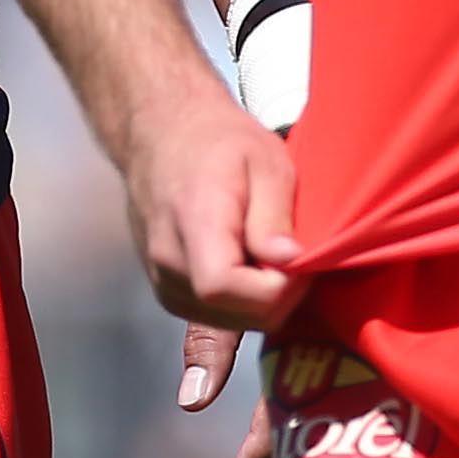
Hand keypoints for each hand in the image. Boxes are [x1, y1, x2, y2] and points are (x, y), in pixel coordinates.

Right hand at [120, 84, 300, 390]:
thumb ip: (274, 213)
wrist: (163, 136)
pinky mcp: (166, 291)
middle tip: (292, 255)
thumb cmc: (218, 141)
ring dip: (260, 301)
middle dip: (277, 295)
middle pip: (234, 312)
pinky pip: (215, 317)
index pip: (224, 286)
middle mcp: (168, 259)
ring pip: (229, 321)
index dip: (273, 287)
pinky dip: (241, 303)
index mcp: (193, 221)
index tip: (296, 257)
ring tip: (268, 255)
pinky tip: (248, 266)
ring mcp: (162, 280)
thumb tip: (289, 260)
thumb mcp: (264, 160)